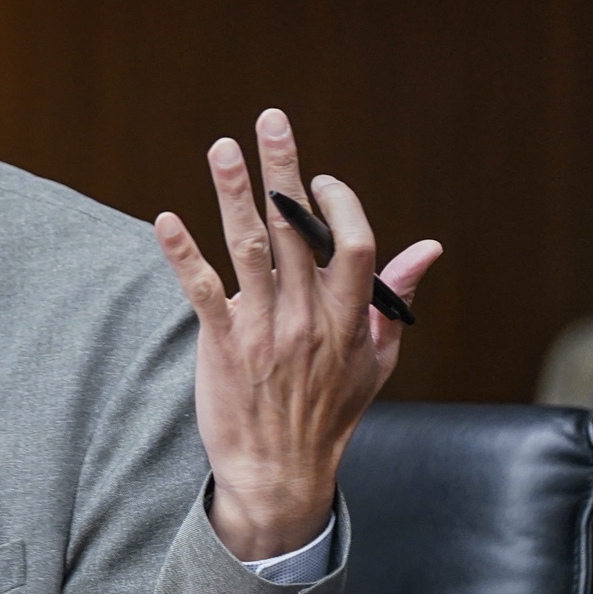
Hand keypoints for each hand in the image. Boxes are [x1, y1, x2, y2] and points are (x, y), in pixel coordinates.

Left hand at [154, 109, 441, 560]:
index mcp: (349, 317)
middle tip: (271, 120)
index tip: (321, 179)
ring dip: (234, 194)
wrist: (280, 473)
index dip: (338, 204)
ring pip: (249, 249)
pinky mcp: (223, 344)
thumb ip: (396, 299)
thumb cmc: (330, 414)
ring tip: (222, 148)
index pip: (353, 244)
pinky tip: (164, 221)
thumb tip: (428, 248)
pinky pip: (202, 291)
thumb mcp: (378, 360)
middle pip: (296, 230)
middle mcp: (308, 317)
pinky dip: (183, 254)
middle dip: (284, 170)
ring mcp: (264, 329)